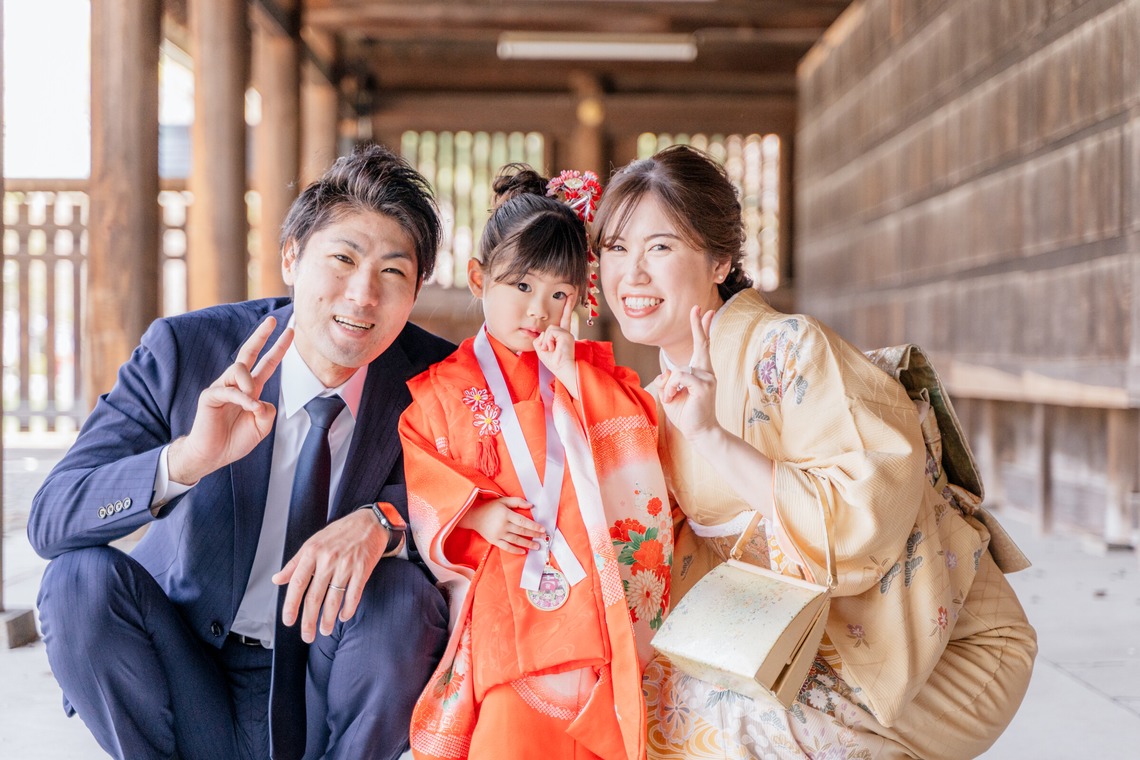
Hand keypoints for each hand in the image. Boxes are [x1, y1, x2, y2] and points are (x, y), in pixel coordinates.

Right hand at [168, 317, 292, 484]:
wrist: (213, 455)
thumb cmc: (235, 440)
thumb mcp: (261, 427)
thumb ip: (268, 411)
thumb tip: (261, 400)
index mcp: (251, 389)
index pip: (266, 363)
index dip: (278, 348)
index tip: (289, 332)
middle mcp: (237, 384)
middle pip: (249, 352)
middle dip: (261, 335)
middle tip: (273, 320)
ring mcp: (222, 387)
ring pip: (239, 369)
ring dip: (250, 384)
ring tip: (252, 404)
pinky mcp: (210, 396)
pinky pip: (229, 390)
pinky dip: (243, 399)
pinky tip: (249, 408)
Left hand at [273, 508, 385, 641]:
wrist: (369, 522)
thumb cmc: (339, 533)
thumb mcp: (313, 543)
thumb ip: (295, 563)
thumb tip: (278, 580)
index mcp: (312, 552)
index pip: (297, 584)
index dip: (291, 605)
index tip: (289, 621)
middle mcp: (327, 559)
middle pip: (314, 596)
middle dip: (309, 620)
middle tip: (307, 635)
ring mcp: (346, 565)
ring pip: (333, 599)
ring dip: (328, 619)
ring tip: (324, 630)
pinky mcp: (363, 569)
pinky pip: (353, 595)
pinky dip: (347, 609)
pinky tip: (343, 616)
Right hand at [458, 496, 544, 554]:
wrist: (474, 515)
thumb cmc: (490, 507)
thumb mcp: (503, 500)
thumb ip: (517, 502)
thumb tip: (531, 505)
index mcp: (506, 514)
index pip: (523, 521)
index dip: (534, 526)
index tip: (543, 529)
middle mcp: (503, 525)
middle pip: (521, 531)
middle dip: (534, 535)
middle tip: (543, 537)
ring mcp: (498, 534)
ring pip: (516, 540)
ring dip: (527, 544)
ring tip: (537, 546)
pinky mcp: (494, 540)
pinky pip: (506, 547)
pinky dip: (515, 550)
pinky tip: (523, 552)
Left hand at [534, 298, 578, 397]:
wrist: (563, 369)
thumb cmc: (554, 362)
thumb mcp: (543, 349)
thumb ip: (541, 338)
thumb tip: (542, 333)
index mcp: (562, 336)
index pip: (564, 319)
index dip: (567, 307)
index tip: (570, 295)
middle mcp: (566, 333)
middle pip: (550, 328)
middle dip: (545, 342)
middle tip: (550, 353)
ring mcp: (567, 333)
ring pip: (549, 330)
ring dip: (546, 342)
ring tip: (552, 351)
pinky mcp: (567, 335)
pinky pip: (551, 332)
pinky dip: (549, 342)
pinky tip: (554, 348)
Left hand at [655, 306, 719, 441]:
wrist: (700, 433)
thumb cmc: (686, 414)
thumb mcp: (669, 394)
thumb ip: (665, 381)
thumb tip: (664, 374)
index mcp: (700, 372)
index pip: (702, 345)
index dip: (702, 328)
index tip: (704, 311)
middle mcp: (706, 372)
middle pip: (702, 344)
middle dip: (699, 325)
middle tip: (697, 307)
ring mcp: (707, 378)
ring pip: (677, 371)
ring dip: (668, 386)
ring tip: (671, 399)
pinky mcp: (704, 386)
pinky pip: (679, 378)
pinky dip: (671, 388)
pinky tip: (672, 398)